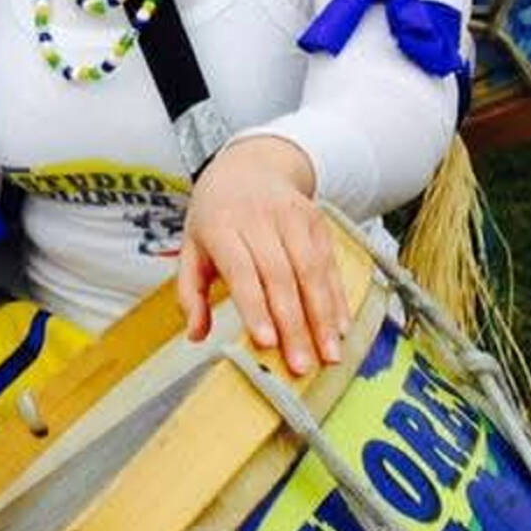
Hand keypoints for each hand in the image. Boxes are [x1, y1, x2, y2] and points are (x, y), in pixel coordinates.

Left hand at [176, 136, 350, 374]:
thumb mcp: (191, 248)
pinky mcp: (316, 221)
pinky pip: (329, 263)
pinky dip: (337, 297)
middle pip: (281, 276)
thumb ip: (190, 293)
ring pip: (311, 270)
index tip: (266, 342)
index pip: (242, 271)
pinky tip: (341, 327)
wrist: (249, 166)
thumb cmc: (215, 217)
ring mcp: (292, 217)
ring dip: (323, 316)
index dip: (256, 307)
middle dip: (294, 324)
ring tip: (329, 354)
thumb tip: (195, 335)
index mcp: (222, 226)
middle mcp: (259, 219)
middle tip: (301, 365)